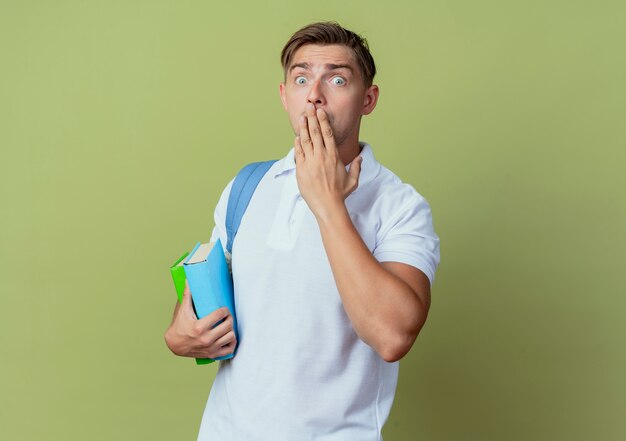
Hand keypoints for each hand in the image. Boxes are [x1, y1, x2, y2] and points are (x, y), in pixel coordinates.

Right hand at [164, 281, 236, 358]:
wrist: (174, 345)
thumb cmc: (179, 326)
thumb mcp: (182, 310)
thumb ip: (187, 295)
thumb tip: (189, 280)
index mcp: (199, 327)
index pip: (220, 315)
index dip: (225, 310)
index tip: (224, 309)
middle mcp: (206, 339)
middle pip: (228, 325)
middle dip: (230, 318)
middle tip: (227, 315)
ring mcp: (210, 348)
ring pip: (231, 336)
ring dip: (231, 329)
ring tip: (227, 325)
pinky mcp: (212, 354)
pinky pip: (229, 350)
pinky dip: (231, 342)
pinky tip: (228, 336)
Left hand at [294, 102, 361, 217]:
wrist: (328, 206)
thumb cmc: (340, 194)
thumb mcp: (353, 180)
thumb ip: (357, 168)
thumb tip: (361, 158)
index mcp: (334, 156)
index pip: (328, 134)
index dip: (323, 121)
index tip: (320, 111)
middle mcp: (322, 157)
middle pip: (316, 132)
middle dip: (312, 118)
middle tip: (309, 106)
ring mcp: (311, 162)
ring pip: (306, 140)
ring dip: (303, 127)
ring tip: (302, 117)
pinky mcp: (302, 169)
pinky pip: (299, 153)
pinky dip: (298, 143)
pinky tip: (297, 136)